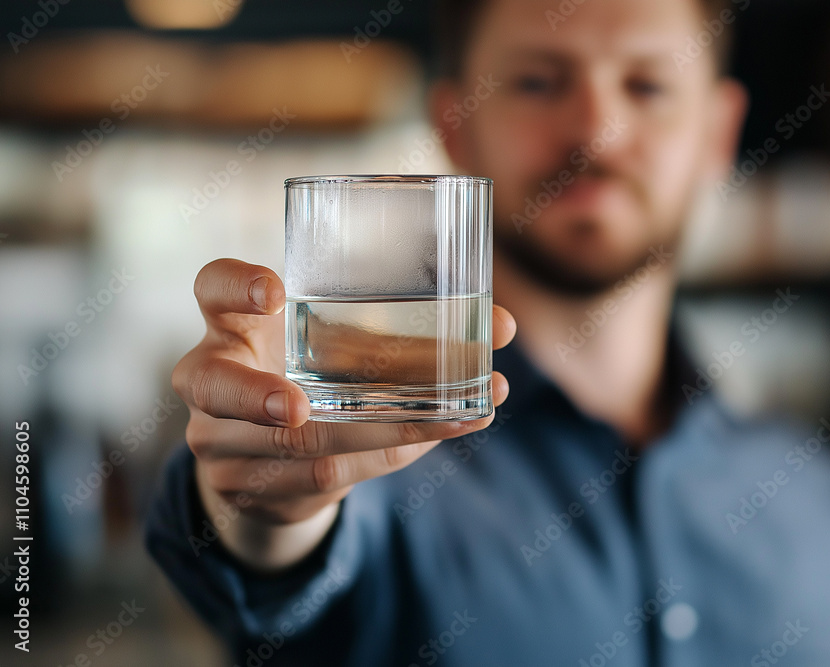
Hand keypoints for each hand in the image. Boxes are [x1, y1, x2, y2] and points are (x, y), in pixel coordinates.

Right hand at [172, 259, 515, 567]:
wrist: (271, 461)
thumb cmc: (317, 378)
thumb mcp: (345, 347)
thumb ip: (409, 332)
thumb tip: (503, 326)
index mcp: (232, 324)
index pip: (211, 288)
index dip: (234, 287)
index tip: (275, 290)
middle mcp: (211, 378)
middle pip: (213, 384)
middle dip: (256, 397)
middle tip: (297, 406)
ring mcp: (219, 438)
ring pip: (292, 445)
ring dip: (376, 432)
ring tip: (448, 416)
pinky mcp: (247, 486)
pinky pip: (320, 478)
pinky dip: (385, 455)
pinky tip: (433, 439)